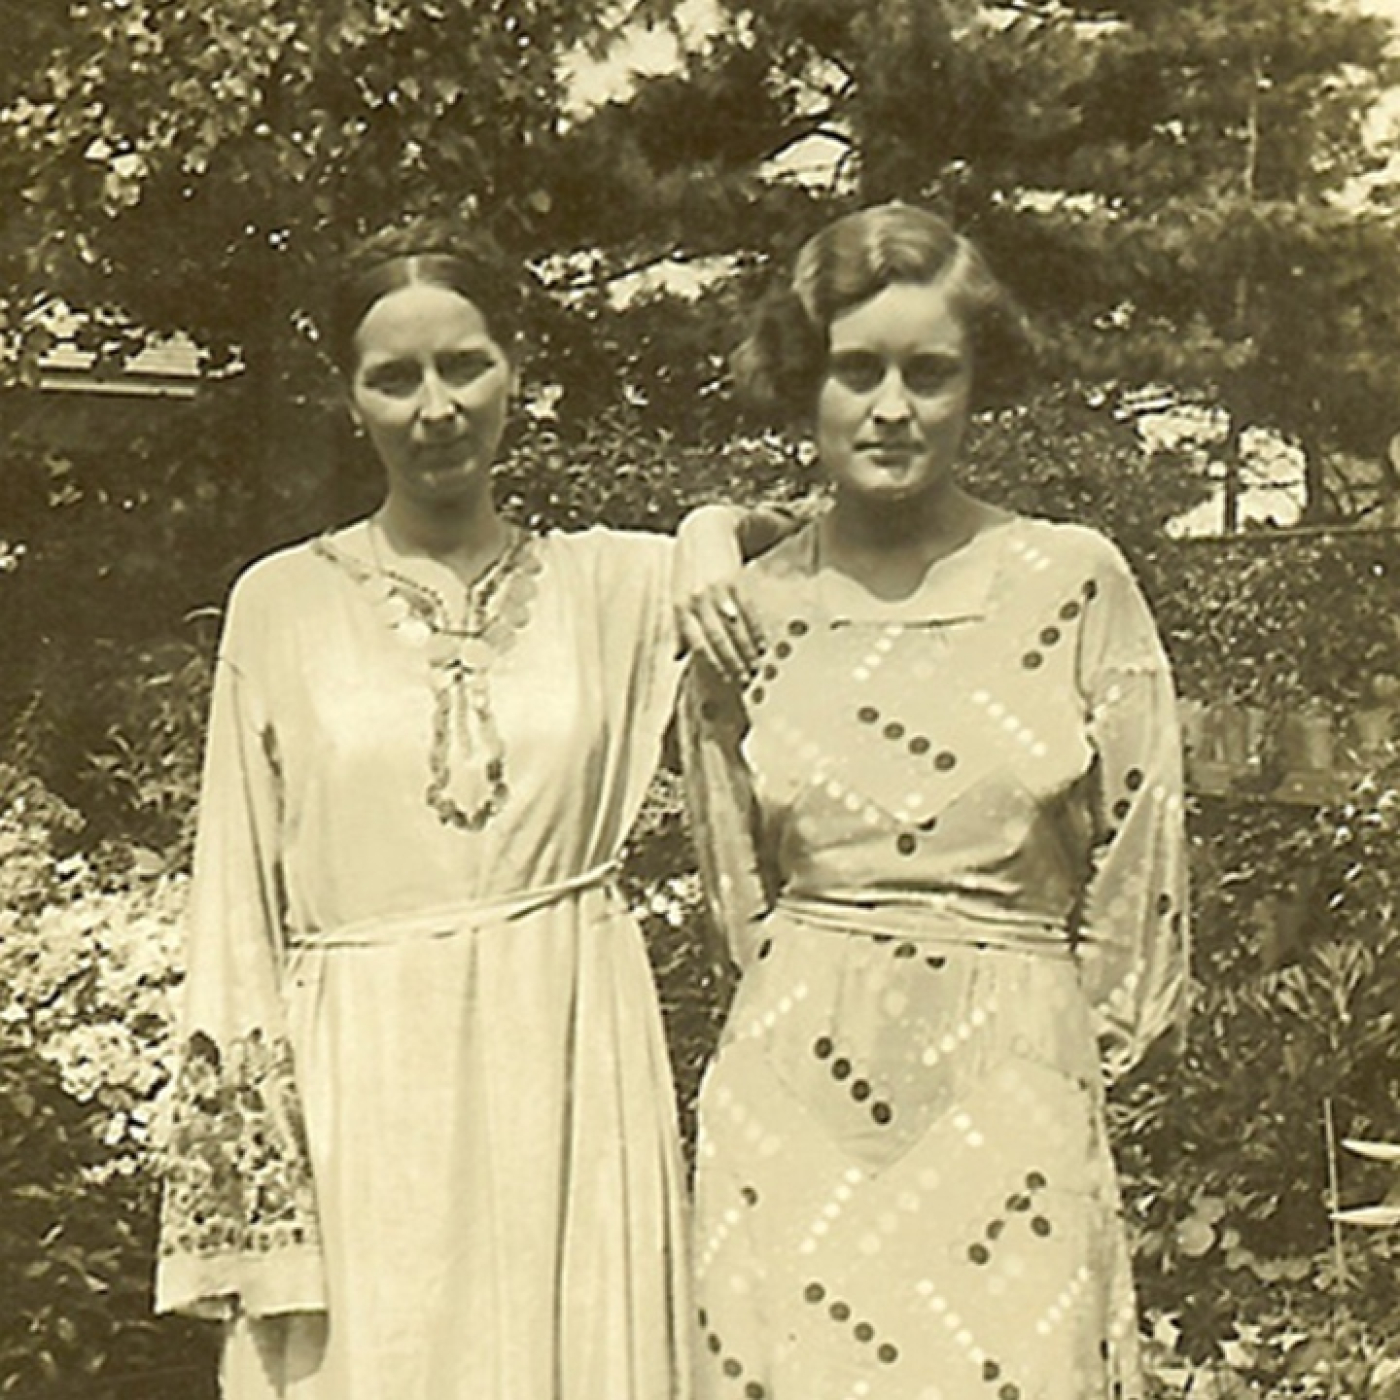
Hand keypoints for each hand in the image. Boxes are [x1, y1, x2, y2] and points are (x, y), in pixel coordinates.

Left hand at [674, 506, 764, 683]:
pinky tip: (764, 644)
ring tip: (759, 667)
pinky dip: (756, 631)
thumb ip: (679, 628)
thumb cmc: (688, 567)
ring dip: (746, 652)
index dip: (715, 666)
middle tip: (747, 680)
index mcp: (680, 609)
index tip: (729, 681)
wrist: (702, 530)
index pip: (698, 646)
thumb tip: (677, 657)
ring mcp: (714, 591)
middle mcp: (695, 602)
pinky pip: (747, 611)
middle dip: (733, 664)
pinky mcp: (733, 580)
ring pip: (733, 629)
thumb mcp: (677, 597)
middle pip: (717, 641)